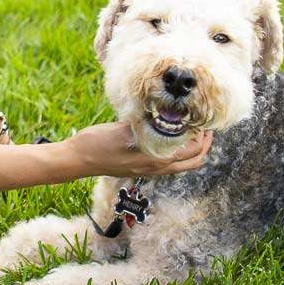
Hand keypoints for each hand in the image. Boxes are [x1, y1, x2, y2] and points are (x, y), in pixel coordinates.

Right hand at [66, 122, 212, 178]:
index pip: (192, 150)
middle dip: (204, 144)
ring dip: (192, 148)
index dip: (202, 135)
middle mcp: (156, 168)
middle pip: (194, 161)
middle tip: (204, 126)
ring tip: (191, 129)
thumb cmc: (97, 144)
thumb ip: (145, 125)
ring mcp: (150, 170)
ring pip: (183, 163)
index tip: (203, 119)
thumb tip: (164, 114)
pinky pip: (170, 162)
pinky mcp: (142, 167)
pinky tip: (170, 135)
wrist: (78, 159)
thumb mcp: (123, 130)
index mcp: (155, 160)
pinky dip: (178, 151)